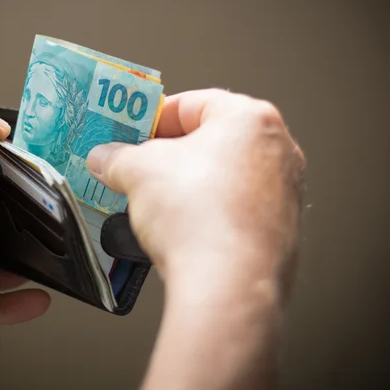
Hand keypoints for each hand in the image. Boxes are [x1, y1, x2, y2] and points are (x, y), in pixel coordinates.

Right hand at [87, 89, 304, 389]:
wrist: (227, 285)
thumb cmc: (199, 217)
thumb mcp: (138, 172)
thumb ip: (117, 157)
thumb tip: (105, 158)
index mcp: (251, 119)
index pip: (193, 103)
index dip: (153, 117)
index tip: (130, 132)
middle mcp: (278, 150)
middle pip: (211, 140)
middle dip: (169, 153)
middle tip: (136, 166)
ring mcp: (285, 193)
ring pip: (224, 176)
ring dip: (188, 185)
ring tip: (153, 201)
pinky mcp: (280, 231)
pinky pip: (235, 210)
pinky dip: (208, 213)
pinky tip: (181, 230)